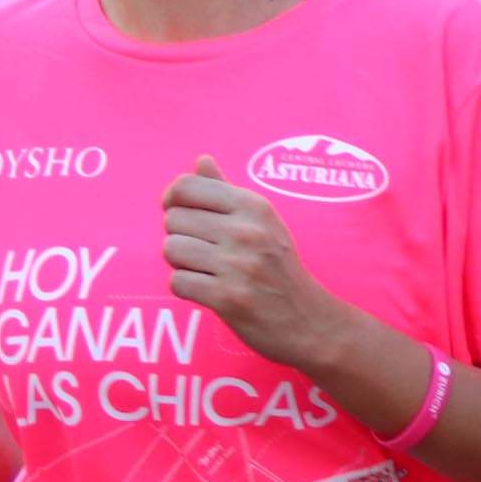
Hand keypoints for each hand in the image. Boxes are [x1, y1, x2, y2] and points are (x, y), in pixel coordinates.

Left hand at [161, 158, 342, 371]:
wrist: (309, 321)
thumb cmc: (280, 269)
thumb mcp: (264, 222)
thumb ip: (226, 190)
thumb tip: (201, 160)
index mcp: (254, 206)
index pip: (187, 186)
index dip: (174, 201)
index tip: (186, 217)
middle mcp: (246, 231)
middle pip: (173, 218)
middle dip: (181, 236)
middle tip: (206, 252)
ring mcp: (237, 265)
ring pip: (171, 249)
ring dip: (182, 264)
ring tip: (207, 271)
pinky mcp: (227, 297)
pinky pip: (177, 282)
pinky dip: (187, 289)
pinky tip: (209, 291)